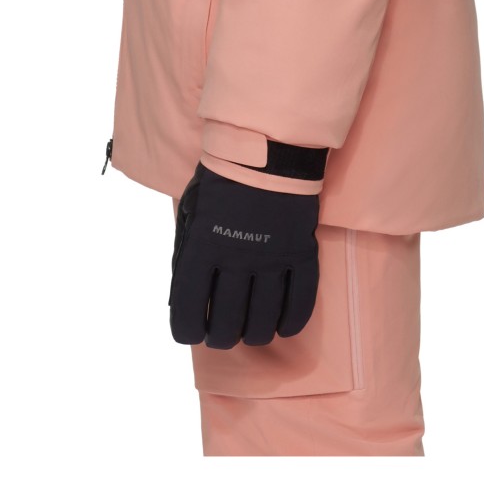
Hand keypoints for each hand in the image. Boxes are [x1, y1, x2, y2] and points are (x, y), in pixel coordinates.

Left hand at [169, 162, 320, 347]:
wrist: (269, 146)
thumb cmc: (222, 179)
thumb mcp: (191, 212)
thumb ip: (186, 255)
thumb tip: (182, 298)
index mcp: (202, 247)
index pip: (189, 311)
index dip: (188, 330)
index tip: (193, 331)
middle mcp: (236, 258)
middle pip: (227, 324)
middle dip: (222, 337)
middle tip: (224, 333)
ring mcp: (272, 257)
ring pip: (264, 320)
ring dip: (256, 335)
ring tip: (252, 332)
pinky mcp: (301, 251)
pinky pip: (300, 300)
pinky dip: (292, 321)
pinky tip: (284, 326)